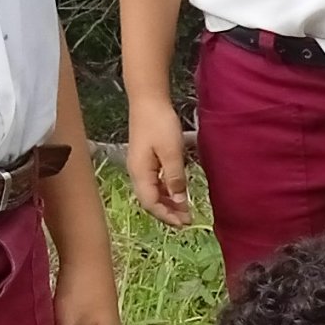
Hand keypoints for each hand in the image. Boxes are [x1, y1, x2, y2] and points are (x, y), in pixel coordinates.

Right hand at [123, 102, 190, 225]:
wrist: (148, 100)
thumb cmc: (159, 124)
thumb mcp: (171, 152)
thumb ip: (175, 178)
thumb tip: (180, 201)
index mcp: (140, 173)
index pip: (151, 204)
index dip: (167, 216)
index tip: (184, 223)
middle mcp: (137, 173)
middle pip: (150, 201)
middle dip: (168, 213)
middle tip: (188, 220)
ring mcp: (140, 167)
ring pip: (153, 193)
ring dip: (168, 203)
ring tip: (185, 210)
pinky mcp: (146, 160)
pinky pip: (155, 183)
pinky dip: (167, 191)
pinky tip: (178, 192)